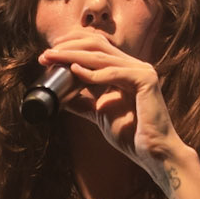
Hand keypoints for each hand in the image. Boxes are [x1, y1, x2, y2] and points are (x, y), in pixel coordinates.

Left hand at [36, 29, 185, 184]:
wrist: (153, 153)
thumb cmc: (132, 136)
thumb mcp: (100, 114)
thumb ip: (84, 103)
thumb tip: (62, 99)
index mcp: (126, 69)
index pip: (97, 46)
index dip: (71, 46)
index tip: (48, 55)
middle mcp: (135, 65)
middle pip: (98, 45)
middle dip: (68, 47)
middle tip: (46, 55)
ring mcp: (142, 71)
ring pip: (102, 57)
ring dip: (73, 56)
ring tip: (52, 59)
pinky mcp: (146, 81)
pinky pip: (114, 73)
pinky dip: (93, 74)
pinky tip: (75, 72)